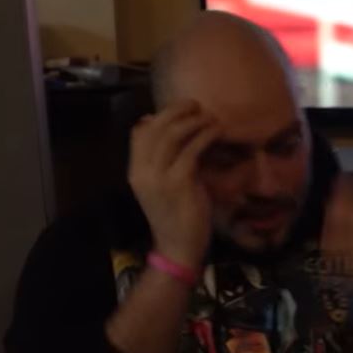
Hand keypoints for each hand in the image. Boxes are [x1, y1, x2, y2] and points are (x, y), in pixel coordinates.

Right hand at [128, 101, 220, 266]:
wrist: (178, 246)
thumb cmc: (175, 214)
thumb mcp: (162, 184)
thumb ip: (162, 159)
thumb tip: (164, 130)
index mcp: (135, 171)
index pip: (139, 132)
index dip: (160, 114)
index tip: (181, 110)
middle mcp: (142, 171)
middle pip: (155, 127)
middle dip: (177, 111)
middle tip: (198, 106)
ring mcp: (158, 177)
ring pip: (172, 134)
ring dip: (194, 120)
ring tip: (210, 117)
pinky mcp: (179, 182)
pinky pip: (192, 149)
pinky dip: (205, 135)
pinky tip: (217, 131)